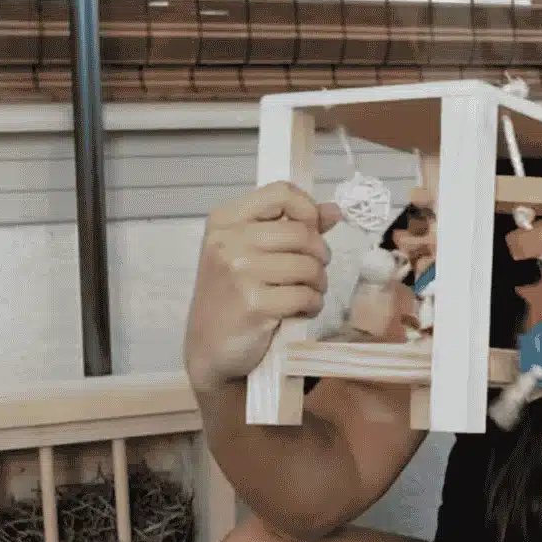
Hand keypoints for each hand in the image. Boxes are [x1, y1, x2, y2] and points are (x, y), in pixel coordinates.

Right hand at [184, 181, 339, 394]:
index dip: (308, 210)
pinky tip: (299, 310)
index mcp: (225, 221)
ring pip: (308, 265)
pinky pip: (305, 295)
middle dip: (320, 254)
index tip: (312, 230)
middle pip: (302, 232)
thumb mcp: (250, 254)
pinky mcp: (254, 304)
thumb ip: (291, 227)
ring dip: (318, 282)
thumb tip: (333, 210)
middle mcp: (228, 242)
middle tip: (313, 271)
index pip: (281, 193)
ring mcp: (239, 272)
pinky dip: (312, 305)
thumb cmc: (231, 298)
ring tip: (306, 293)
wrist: (208, 349)